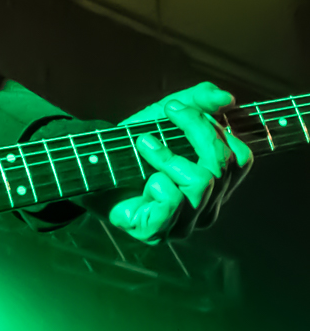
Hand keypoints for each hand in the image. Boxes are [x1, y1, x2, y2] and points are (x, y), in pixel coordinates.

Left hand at [107, 82, 252, 244]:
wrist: (91, 167)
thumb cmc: (131, 147)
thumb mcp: (165, 114)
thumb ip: (199, 100)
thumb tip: (228, 99)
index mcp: (216, 185)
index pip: (240, 158)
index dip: (216, 127)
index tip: (180, 109)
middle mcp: (207, 208)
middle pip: (223, 165)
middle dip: (196, 130)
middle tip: (167, 113)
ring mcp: (184, 224)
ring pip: (201, 182)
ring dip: (169, 155)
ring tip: (144, 145)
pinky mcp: (158, 232)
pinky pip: (173, 201)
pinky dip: (156, 181)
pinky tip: (142, 179)